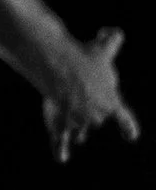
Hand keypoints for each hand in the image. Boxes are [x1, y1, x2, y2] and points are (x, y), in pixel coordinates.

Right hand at [42, 27, 140, 162]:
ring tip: (68, 105)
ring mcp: (79, 122)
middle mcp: (97, 116)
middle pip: (95, 118)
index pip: (124, 119)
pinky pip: (61, 139)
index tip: (132, 135)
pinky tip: (62, 158)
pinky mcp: (61, 123)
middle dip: (89, 108)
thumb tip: (115, 33)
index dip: (127, 127)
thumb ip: (112, 41)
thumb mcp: (102, 47)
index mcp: (111, 103)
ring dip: (76, 122)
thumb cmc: (84, 57)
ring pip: (79, 128)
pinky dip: (62, 148)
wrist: (59, 64)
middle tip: (79, 87)